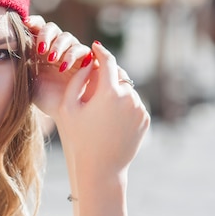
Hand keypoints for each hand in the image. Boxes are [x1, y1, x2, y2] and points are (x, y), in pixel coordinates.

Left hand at [24, 16, 91, 119]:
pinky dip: (72, 55)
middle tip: (40, 49)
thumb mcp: (30, 81)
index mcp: (42, 50)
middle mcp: (58, 48)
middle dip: (46, 35)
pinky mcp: (88, 61)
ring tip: (51, 59)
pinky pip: (83, 49)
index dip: (33, 23)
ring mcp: (74, 54)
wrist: (68, 114)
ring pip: (67, 37)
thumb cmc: (47, 100)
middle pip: (52, 28)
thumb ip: (23, 63)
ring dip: (58, 45)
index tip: (25, 24)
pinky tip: (63, 67)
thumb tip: (12, 45)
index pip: (38, 28)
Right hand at [54, 42, 149, 176]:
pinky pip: (135, 105)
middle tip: (95, 86)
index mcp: (109, 92)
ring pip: (128, 91)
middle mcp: (129, 97)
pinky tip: (112, 122)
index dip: (100, 52)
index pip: (107, 61)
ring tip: (102, 112)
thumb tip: (89, 63)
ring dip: (117, 94)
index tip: (95, 47)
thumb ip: (77, 80)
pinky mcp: (145, 119)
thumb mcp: (69, 108)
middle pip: (118, 77)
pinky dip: (125, 107)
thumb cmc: (79, 138)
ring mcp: (140, 109)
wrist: (101, 168)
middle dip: (108, 78)